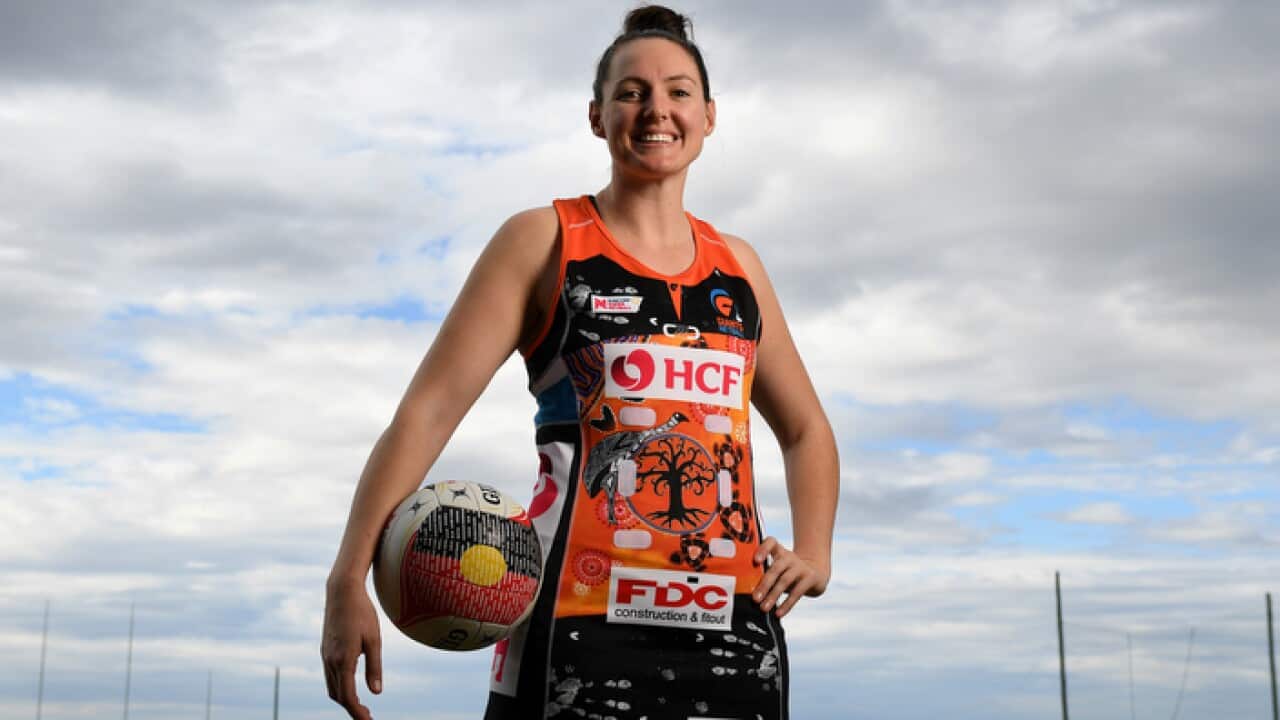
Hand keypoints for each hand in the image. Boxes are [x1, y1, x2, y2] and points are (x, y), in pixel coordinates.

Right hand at [321, 578, 382, 719]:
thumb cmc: (362, 613)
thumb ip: (375, 667)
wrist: (342, 592)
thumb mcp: (374, 640)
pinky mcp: (325, 649)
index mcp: (343, 660)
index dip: (357, 713)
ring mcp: (325, 655)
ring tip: (360, 705)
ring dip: (344, 698)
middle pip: (338, 695)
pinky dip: (339, 686)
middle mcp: (330, 661)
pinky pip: (329, 675)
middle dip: (351, 708)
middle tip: (367, 716)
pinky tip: (350, 684)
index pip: (348, 697)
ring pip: (331, 686)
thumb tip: (376, 692)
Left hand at [751, 536, 830, 618]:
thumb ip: (764, 575)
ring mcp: (800, 567)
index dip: (763, 549)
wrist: (816, 573)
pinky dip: (787, 604)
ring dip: (773, 595)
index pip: (771, 542)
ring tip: (764, 608)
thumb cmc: (788, 573)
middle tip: (755, 598)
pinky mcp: (810, 578)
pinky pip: (797, 592)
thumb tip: (746, 592)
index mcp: (779, 552)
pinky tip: (779, 613)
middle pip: (776, 568)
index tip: (755, 561)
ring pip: (785, 581)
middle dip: (764, 584)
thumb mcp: (778, 568)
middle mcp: (789, 557)